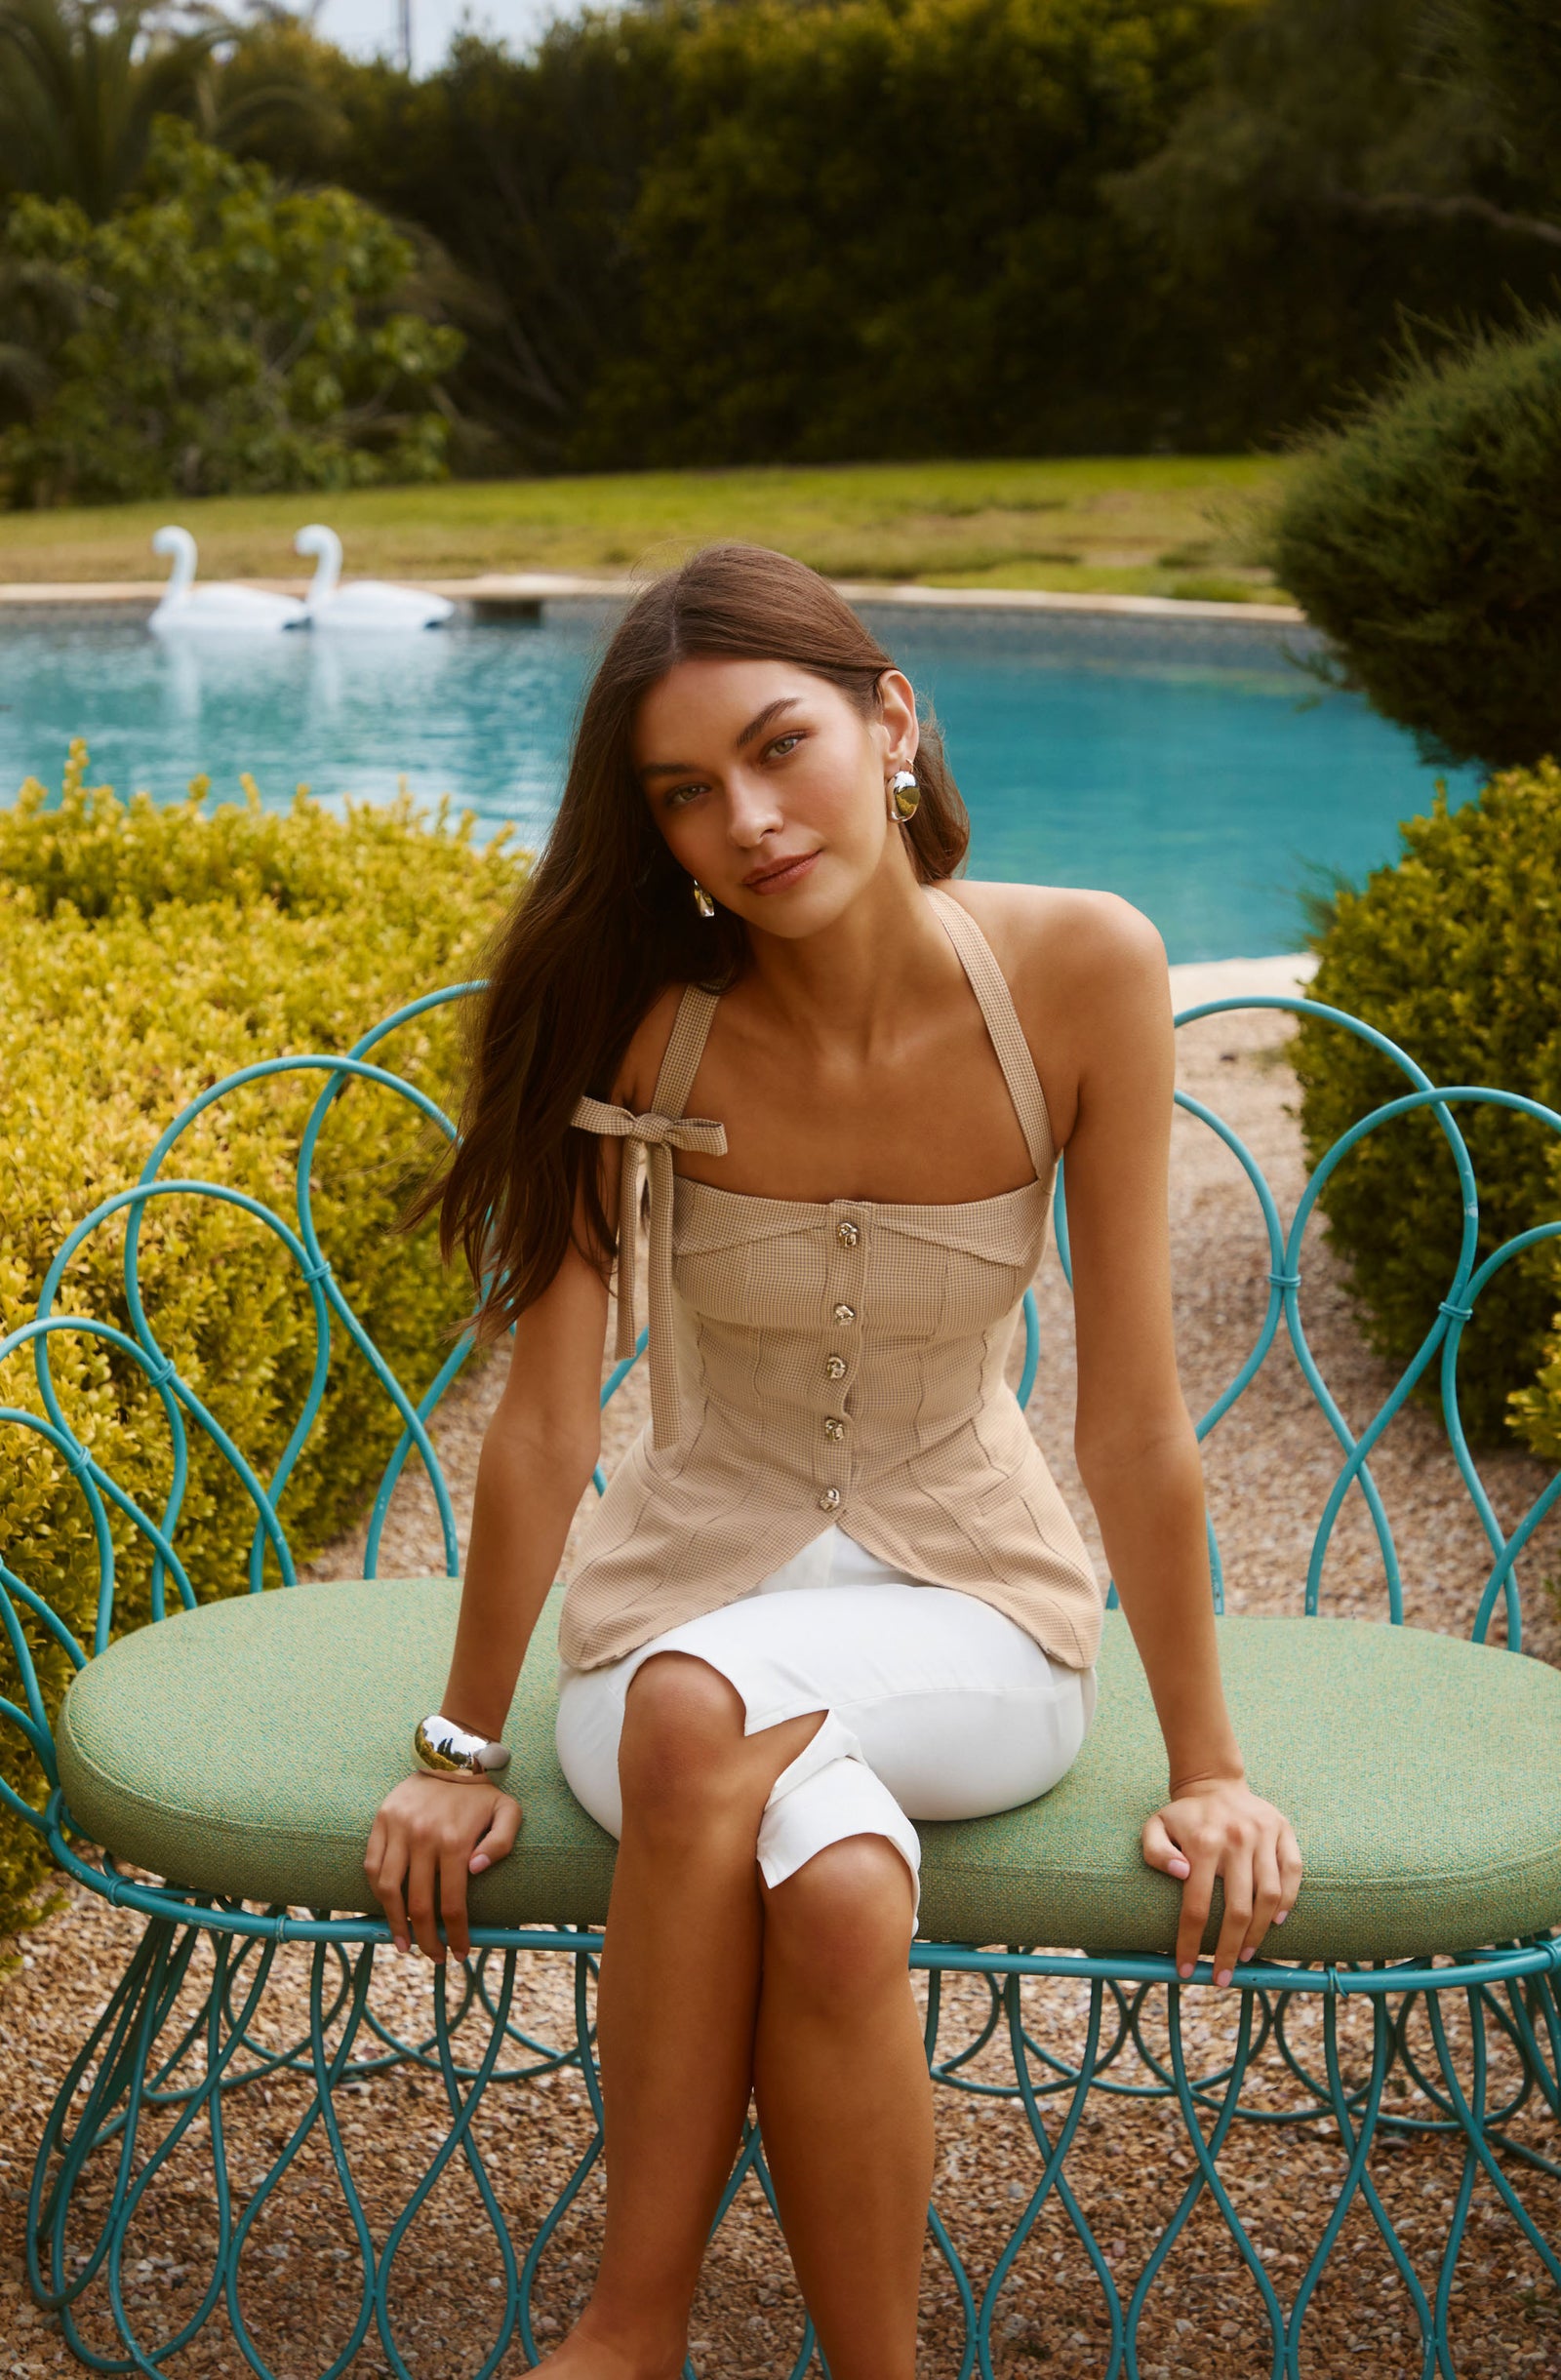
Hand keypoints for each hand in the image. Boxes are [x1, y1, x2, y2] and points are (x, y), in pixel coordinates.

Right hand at [364, 1772, 521, 1962]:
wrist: (451, 1756)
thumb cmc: (482, 1793)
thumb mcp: (508, 1813)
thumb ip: (501, 1844)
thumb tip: (475, 1872)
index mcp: (454, 1841)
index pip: (451, 1904)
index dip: (456, 1935)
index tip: (460, 1954)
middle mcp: (423, 1838)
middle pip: (418, 1905)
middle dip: (427, 1939)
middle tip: (435, 1958)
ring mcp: (398, 1829)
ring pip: (388, 1889)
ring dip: (394, 1923)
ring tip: (403, 1944)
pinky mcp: (382, 1821)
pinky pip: (373, 1865)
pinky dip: (377, 1891)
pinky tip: (387, 1908)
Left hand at [1141, 1774, 1301, 1986]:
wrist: (1215, 1783)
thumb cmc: (1183, 1817)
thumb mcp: (1155, 1827)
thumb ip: (1155, 1852)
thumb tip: (1180, 1875)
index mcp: (1202, 1842)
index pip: (1197, 1906)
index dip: (1191, 1943)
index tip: (1186, 1970)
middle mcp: (1236, 1839)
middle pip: (1238, 1909)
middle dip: (1230, 1950)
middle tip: (1223, 1977)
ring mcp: (1263, 1834)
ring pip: (1269, 1896)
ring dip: (1259, 1933)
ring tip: (1247, 1955)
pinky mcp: (1284, 1831)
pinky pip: (1293, 1872)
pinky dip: (1287, 1900)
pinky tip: (1276, 1922)